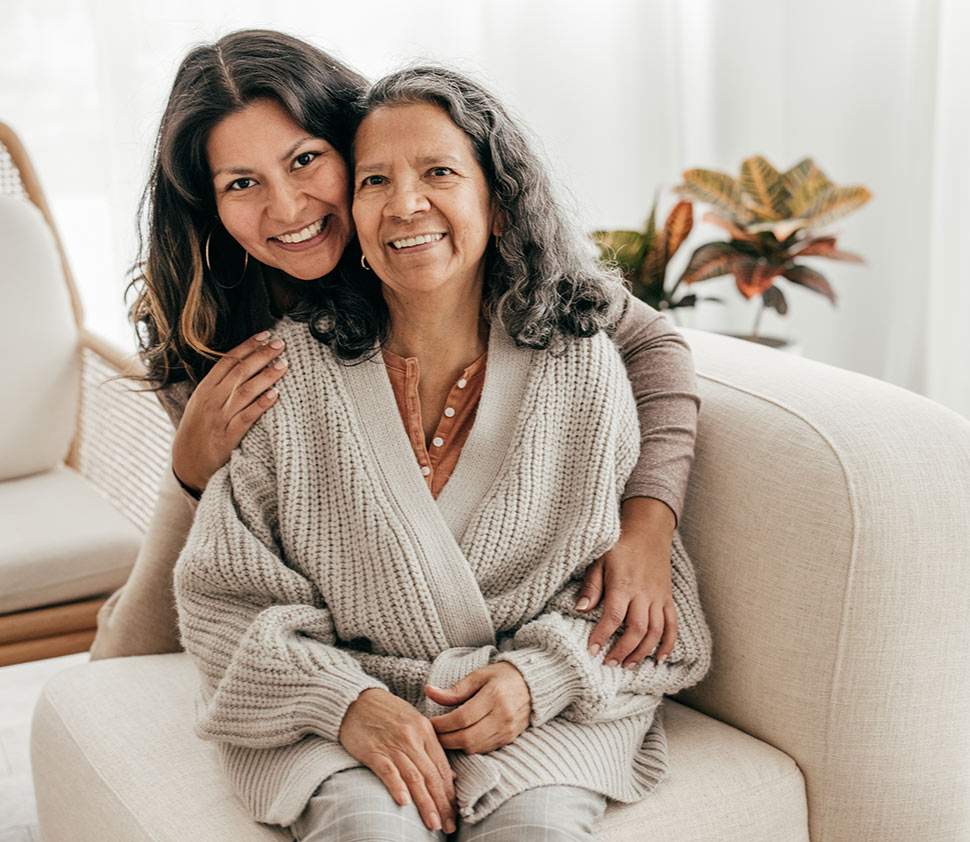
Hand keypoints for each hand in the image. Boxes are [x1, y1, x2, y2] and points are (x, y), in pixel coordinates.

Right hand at [171, 331, 287, 492]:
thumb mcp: (200, 404)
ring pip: (245, 391)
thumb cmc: (198, 431)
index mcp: (204, 389)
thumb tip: (243, 365)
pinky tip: (275, 395)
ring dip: (266, 376)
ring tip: (283, 364)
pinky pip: (247, 417)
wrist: (186, 465)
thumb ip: (218, 386)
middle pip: (240, 372)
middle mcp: (211, 400)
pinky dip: (261, 405)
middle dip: (261, 355)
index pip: (228, 361)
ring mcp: (220, 418)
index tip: (265, 335)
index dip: (248, 346)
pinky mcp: (228, 436)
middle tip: (281, 344)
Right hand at [339, 688, 456, 833]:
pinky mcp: (373, 751)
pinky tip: (404, 803)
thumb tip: (449, 776)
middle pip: (431, 775)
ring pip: (414, 777)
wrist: (355, 699)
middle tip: (449, 825)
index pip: (442, 766)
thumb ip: (430, 747)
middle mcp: (412, 738)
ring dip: (425, 803)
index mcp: (425, 730)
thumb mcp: (414, 722)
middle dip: (442, 803)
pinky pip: (387, 771)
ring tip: (433, 823)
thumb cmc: (386, 713)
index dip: (450, 792)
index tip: (456, 812)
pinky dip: (397, 787)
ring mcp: (392, 744)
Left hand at [426, 662, 530, 753]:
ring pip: (474, 748)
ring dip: (455, 745)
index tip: (429, 722)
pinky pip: (484, 750)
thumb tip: (429, 691)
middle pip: (467, 737)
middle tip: (432, 734)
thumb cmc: (503, 676)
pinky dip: (469, 747)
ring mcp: (507, 730)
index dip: (442, 723)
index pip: (462, 717)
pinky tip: (460, 739)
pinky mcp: (509, 739)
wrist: (533, 685)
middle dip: (445, 739)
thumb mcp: (479, 675)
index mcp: (494, 696)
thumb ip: (455, 689)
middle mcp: (502, 716)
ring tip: (443, 737)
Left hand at [577, 497, 678, 668]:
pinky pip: (672, 625)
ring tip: (627, 665)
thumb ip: (591, 586)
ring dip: (642, 652)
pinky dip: (667, 643)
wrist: (648, 530)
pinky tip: (658, 658)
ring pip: (655, 631)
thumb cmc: (620, 545)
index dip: (602, 636)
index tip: (591, 651)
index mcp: (623, 584)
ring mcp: (658, 597)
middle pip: (637, 629)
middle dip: (623, 650)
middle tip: (609, 664)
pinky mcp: (667, 598)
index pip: (613, 616)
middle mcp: (643, 593)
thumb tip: (580, 609)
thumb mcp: (600, 560)